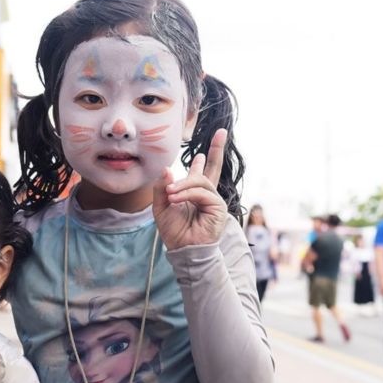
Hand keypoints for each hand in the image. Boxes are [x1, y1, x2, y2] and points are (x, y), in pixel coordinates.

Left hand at [153, 129, 227, 248]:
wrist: (182, 249)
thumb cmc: (174, 231)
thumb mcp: (161, 206)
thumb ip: (163, 187)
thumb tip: (167, 169)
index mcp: (194, 192)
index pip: (203, 169)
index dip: (210, 153)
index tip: (219, 135)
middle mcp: (206, 194)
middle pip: (213, 168)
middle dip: (217, 149)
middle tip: (221, 133)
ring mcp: (213, 200)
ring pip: (200, 182)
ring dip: (182, 186)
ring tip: (170, 195)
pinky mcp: (218, 208)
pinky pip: (202, 193)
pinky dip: (187, 195)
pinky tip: (176, 199)